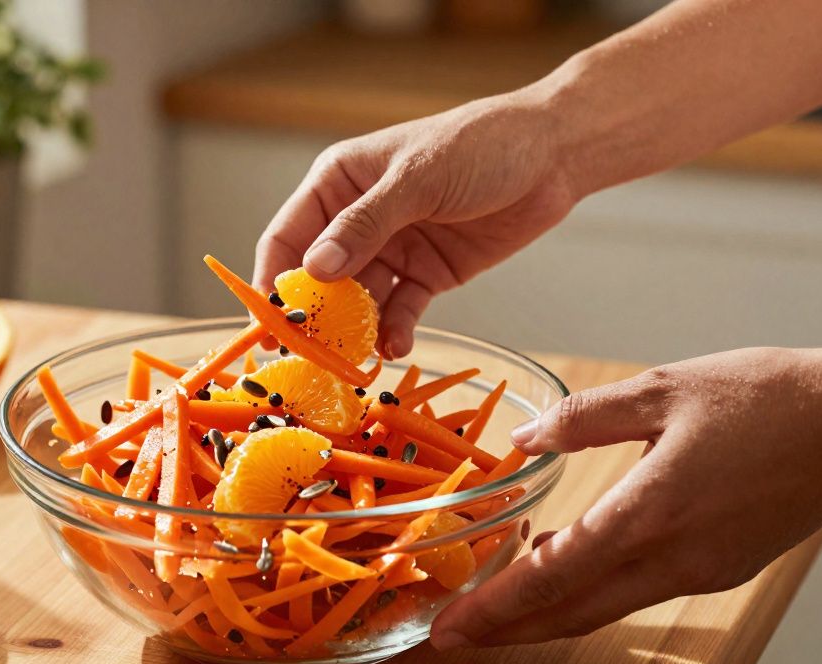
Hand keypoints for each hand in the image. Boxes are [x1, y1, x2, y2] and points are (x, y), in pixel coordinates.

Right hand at [252, 91, 577, 358]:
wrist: (554, 154)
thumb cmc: (481, 144)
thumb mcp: (418, 179)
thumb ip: (366, 225)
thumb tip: (314, 269)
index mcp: (339, 183)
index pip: (288, 237)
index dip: (272, 280)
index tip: (267, 323)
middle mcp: (356, 219)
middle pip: (317, 278)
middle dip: (311, 318)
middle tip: (303, 357)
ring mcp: (392, 249)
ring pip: (357, 301)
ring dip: (352, 332)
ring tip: (351, 361)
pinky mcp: (426, 275)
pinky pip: (399, 311)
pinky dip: (393, 331)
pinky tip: (393, 347)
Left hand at [430, 345, 821, 648]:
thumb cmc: (768, 399)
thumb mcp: (663, 387)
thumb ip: (584, 416)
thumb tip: (525, 438)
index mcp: (650, 514)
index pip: (551, 579)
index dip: (494, 609)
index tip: (448, 628)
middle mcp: (674, 559)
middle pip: (572, 614)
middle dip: (507, 630)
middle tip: (454, 635)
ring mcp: (701, 571)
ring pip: (605, 607)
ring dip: (548, 611)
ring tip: (497, 603)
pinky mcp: (721, 567)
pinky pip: (639, 589)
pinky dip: (592, 588)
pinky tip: (569, 562)